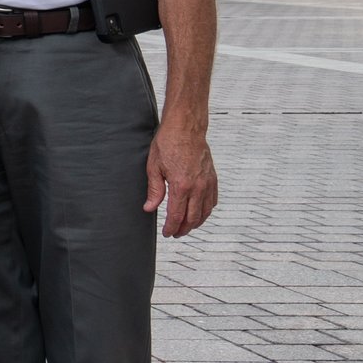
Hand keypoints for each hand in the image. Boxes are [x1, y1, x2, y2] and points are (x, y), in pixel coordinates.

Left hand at [145, 119, 218, 237]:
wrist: (186, 128)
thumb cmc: (167, 143)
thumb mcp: (154, 167)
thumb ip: (154, 190)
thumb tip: (149, 208)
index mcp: (181, 186)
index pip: (177, 216)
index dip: (172, 227)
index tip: (167, 233)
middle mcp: (197, 188)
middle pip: (192, 218)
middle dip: (183, 229)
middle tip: (175, 234)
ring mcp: (208, 183)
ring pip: (205, 212)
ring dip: (196, 223)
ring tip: (186, 227)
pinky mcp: (213, 178)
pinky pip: (212, 201)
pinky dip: (206, 211)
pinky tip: (199, 213)